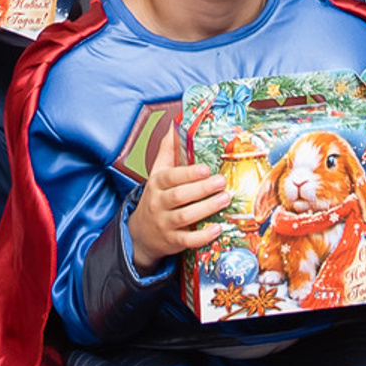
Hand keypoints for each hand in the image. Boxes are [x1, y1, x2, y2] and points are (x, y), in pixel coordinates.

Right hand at [127, 125, 231, 272]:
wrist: (141, 233)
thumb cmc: (156, 197)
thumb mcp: (157, 173)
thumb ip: (167, 150)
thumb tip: (176, 124)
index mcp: (156, 184)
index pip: (170, 177)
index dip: (187, 173)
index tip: (205, 168)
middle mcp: (158, 204)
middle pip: (179, 196)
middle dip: (202, 189)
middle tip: (222, 181)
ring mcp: (165, 224)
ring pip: (184, 217)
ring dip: (206, 208)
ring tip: (225, 199)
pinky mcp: (173, 242)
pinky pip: (188, 240)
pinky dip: (203, 236)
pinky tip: (218, 228)